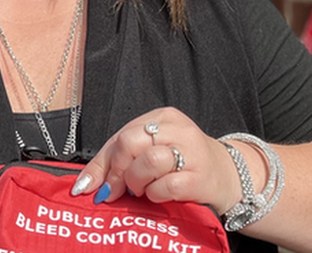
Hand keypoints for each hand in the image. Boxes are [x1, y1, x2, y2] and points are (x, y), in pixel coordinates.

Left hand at [71, 107, 241, 213]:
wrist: (227, 176)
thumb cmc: (182, 163)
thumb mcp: (150, 151)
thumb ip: (115, 162)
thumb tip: (84, 185)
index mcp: (163, 116)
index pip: (122, 133)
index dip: (105, 162)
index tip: (98, 185)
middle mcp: (178, 129)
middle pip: (131, 142)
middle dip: (119, 170)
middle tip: (120, 188)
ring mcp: (192, 152)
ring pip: (149, 161)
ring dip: (137, 181)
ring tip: (142, 189)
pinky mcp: (200, 177)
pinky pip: (166, 186)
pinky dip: (156, 194)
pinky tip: (160, 195)